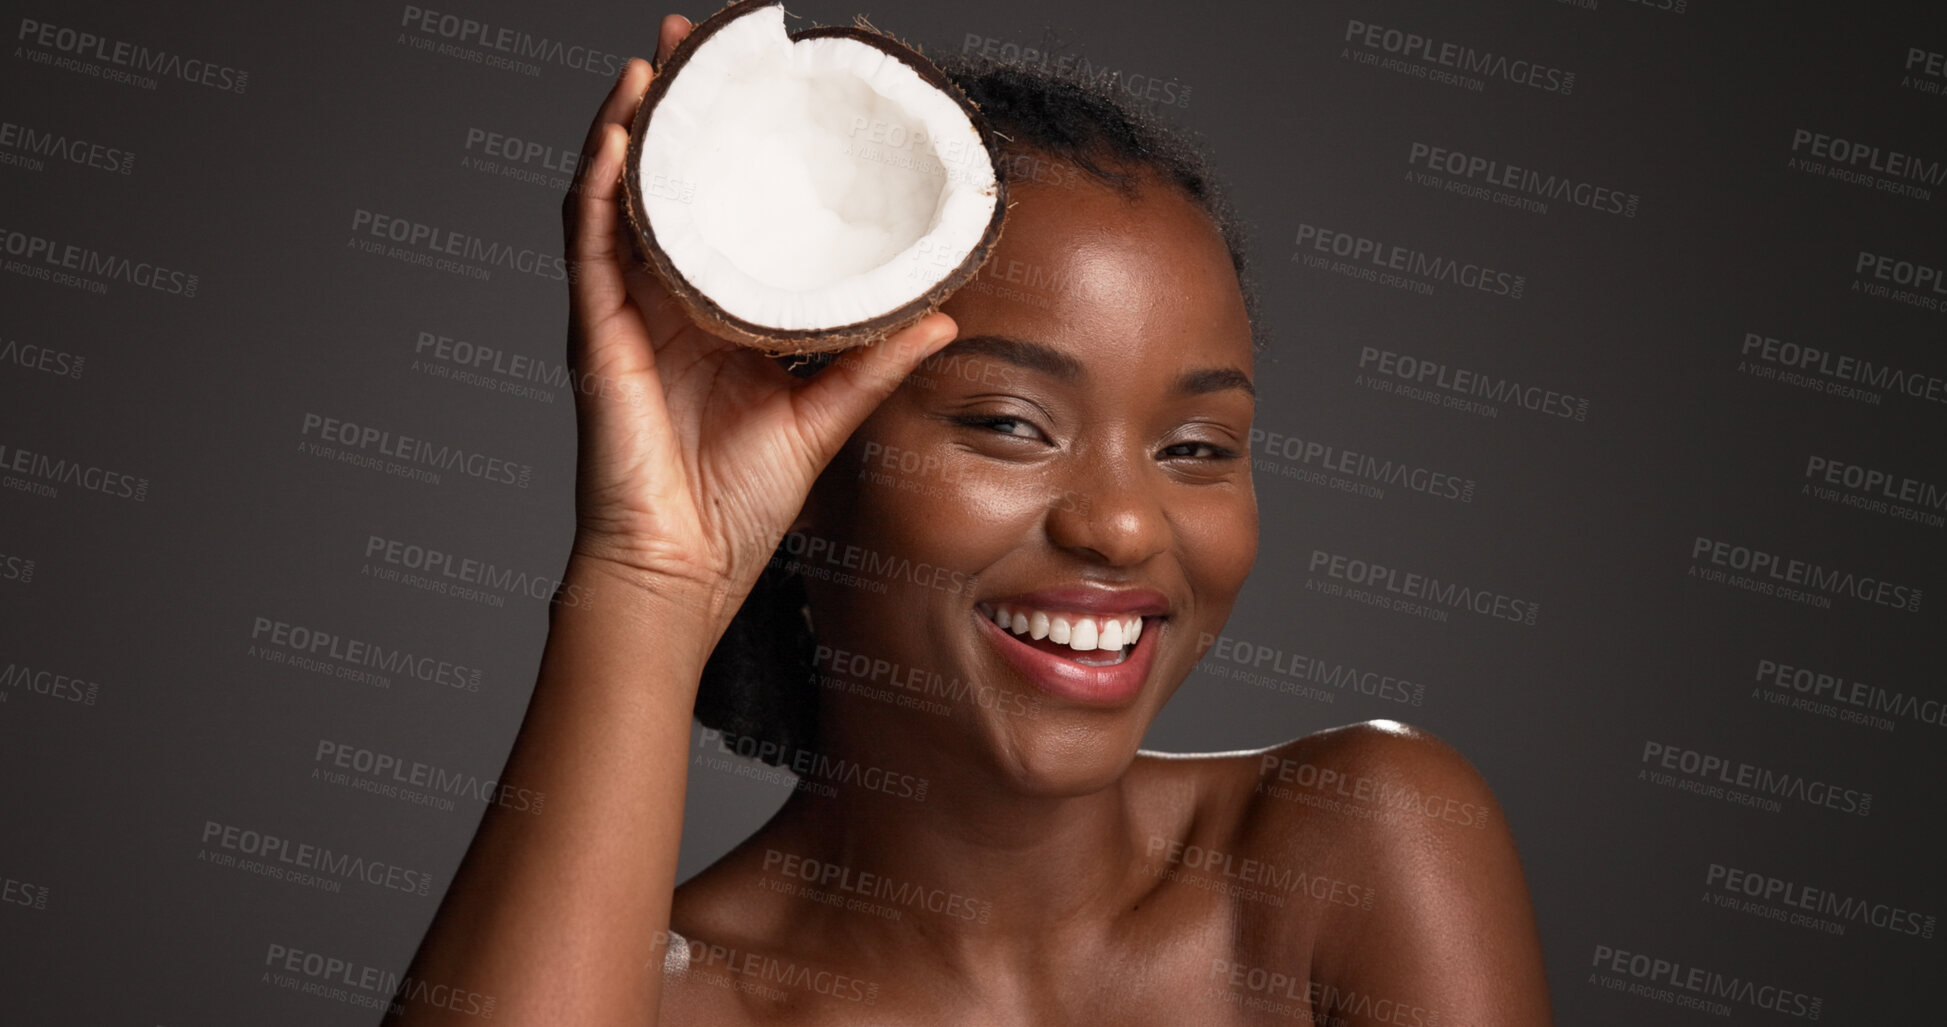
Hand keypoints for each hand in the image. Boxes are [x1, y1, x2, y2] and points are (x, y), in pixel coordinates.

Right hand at [561, 15, 958, 617]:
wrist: (681, 572)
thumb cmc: (735, 509)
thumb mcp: (822, 418)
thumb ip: (873, 364)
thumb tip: (940, 319)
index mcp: (715, 323)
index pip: (722, 219)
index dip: (736, 157)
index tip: (765, 98)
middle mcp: (666, 307)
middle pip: (668, 190)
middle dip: (681, 114)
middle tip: (701, 44)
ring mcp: (626, 316)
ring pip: (622, 197)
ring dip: (635, 124)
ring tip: (659, 60)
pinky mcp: (598, 333)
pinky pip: (590, 241)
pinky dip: (601, 182)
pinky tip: (621, 133)